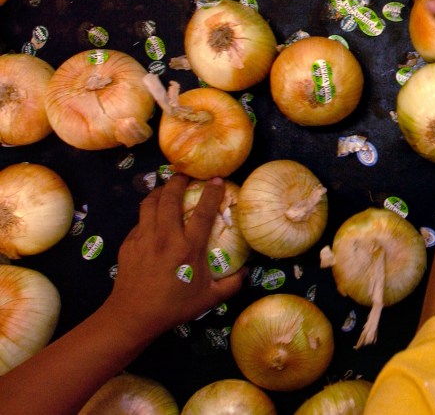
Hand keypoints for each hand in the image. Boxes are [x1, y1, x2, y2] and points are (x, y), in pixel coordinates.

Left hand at [104, 175, 242, 337]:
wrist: (133, 316)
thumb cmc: (174, 307)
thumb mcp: (210, 299)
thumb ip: (232, 284)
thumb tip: (247, 271)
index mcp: (188, 248)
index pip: (203, 212)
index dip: (211, 193)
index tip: (217, 179)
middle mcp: (165, 237)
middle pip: (169, 198)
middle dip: (177, 181)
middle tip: (185, 175)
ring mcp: (144, 238)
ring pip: (149, 204)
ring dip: (159, 192)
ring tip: (166, 188)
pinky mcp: (129, 244)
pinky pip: (139, 222)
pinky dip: (147, 215)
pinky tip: (152, 219)